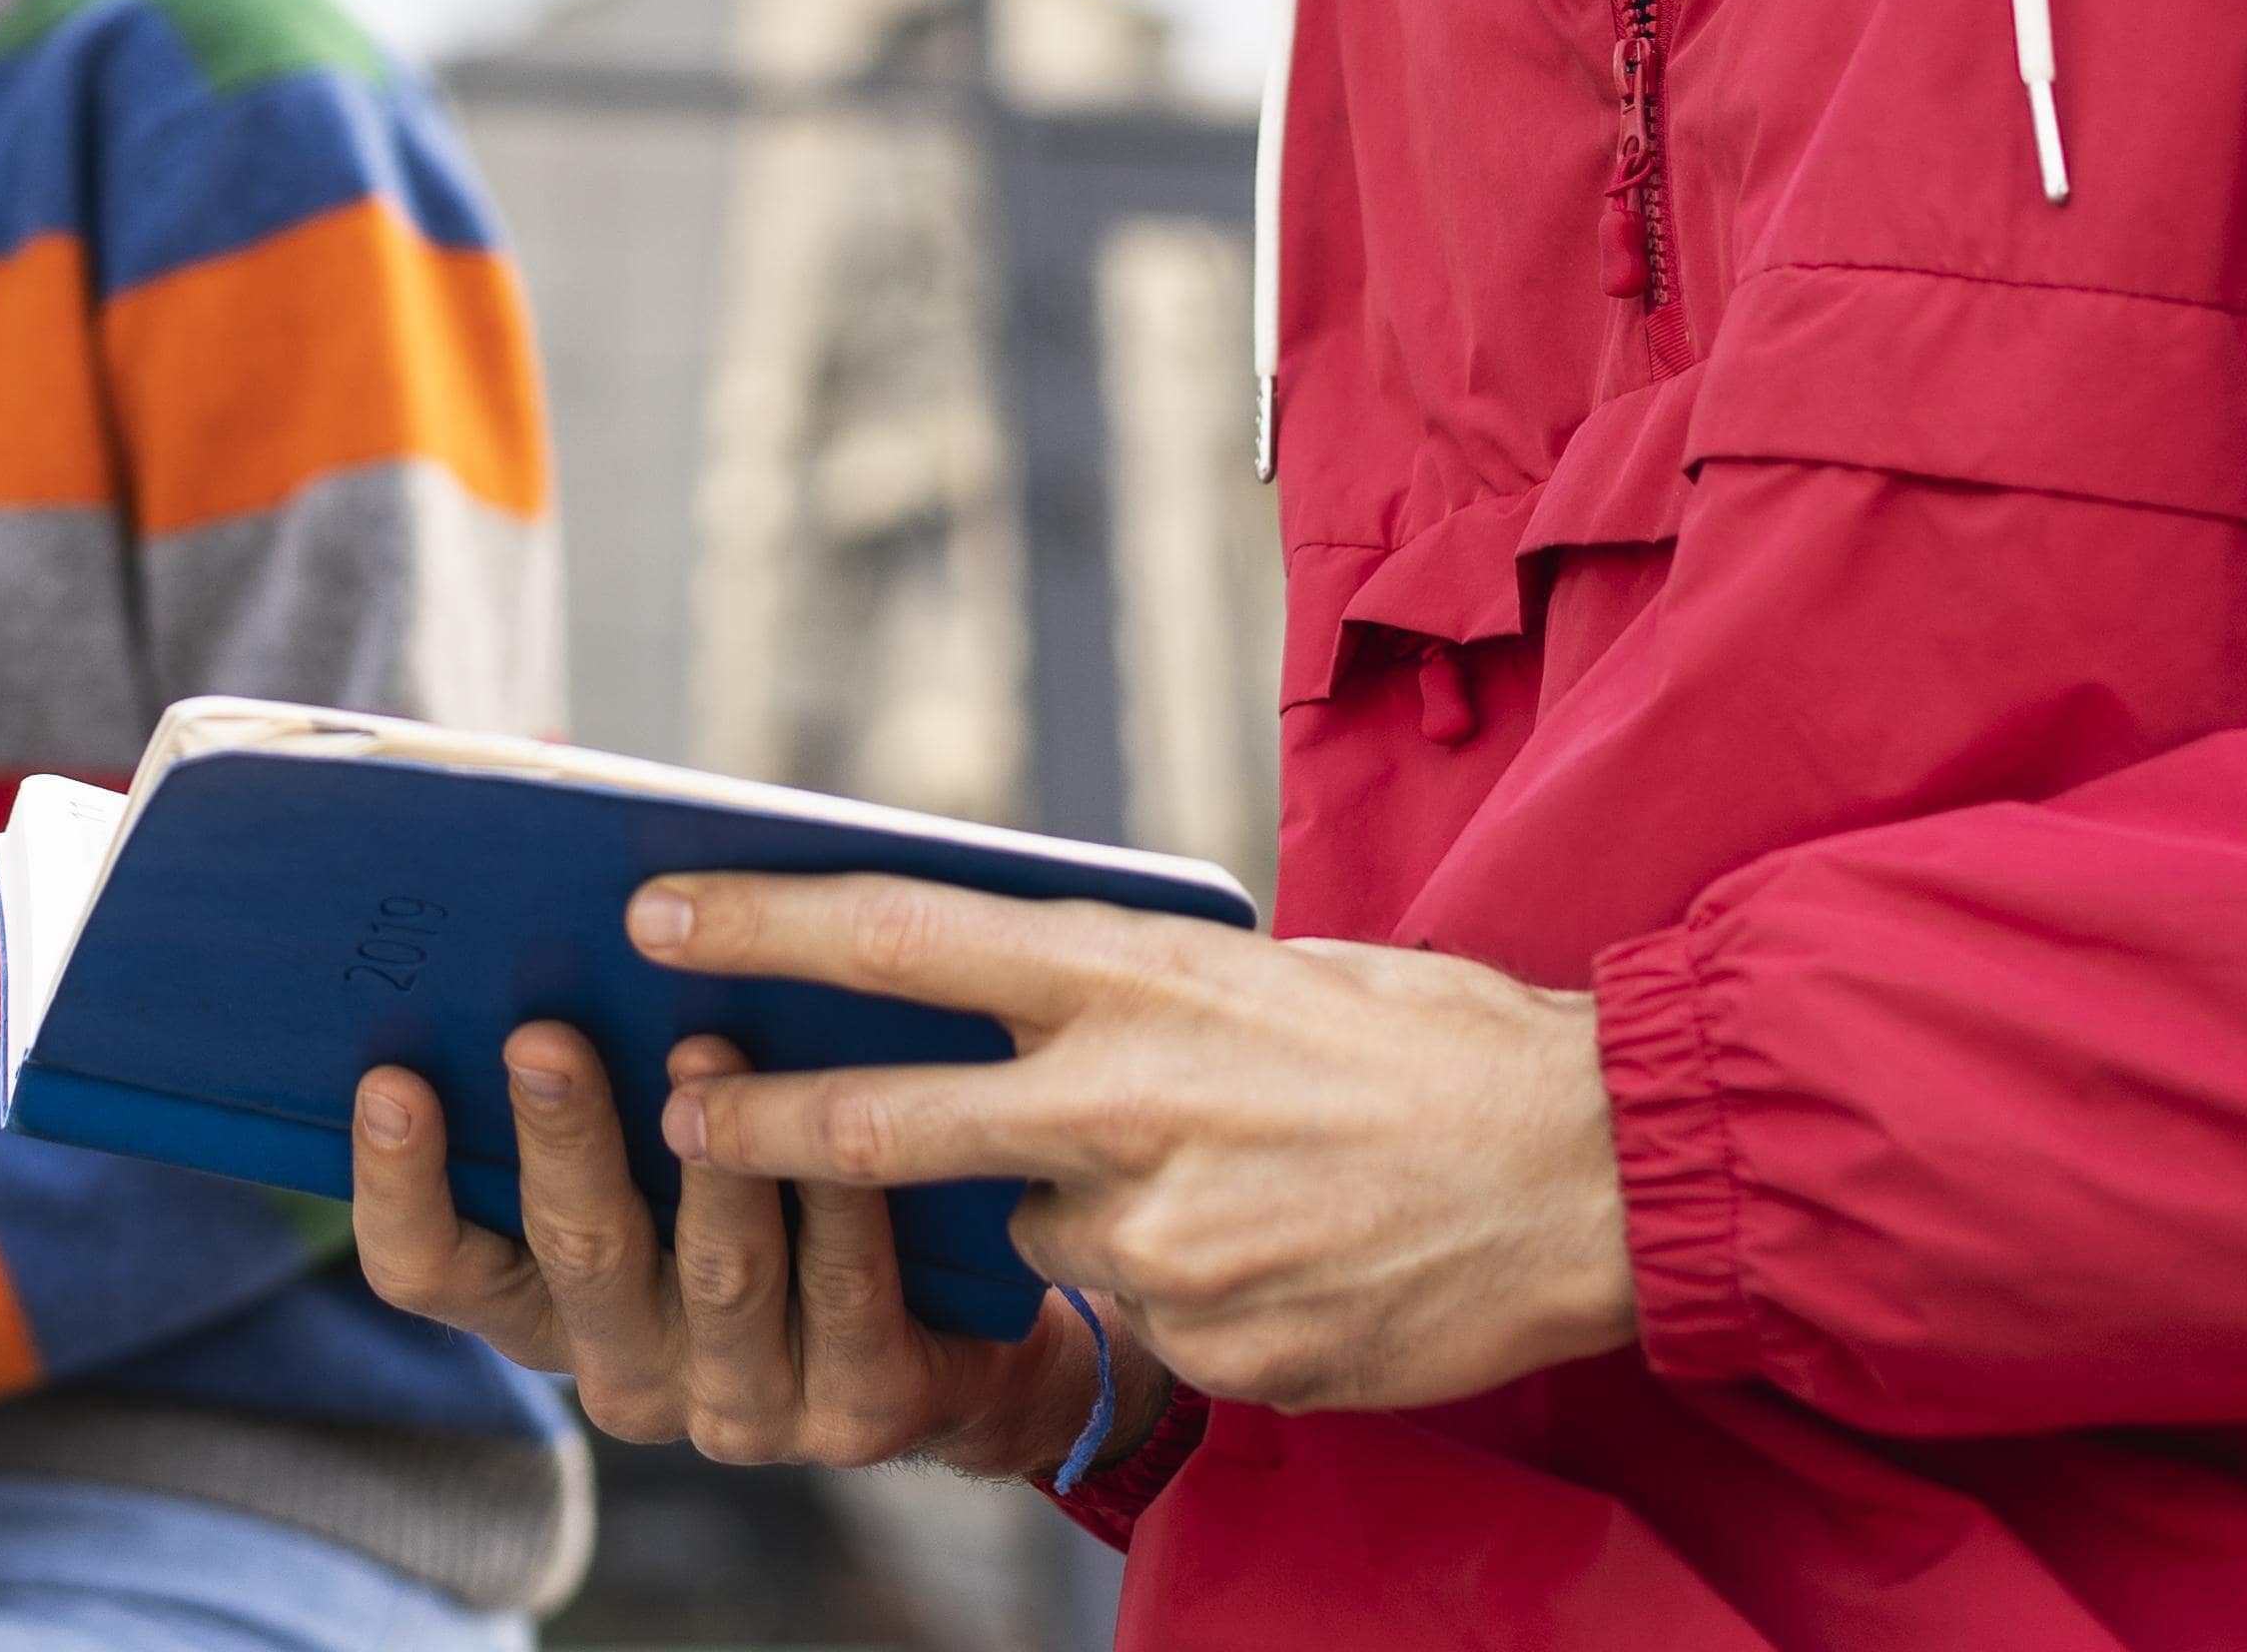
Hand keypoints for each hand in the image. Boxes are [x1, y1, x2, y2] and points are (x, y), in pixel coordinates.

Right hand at [351, 1025, 1123, 1478]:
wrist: (956, 1331)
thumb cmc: (769, 1183)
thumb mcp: (658, 1134)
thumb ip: (589, 1043)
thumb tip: (541, 866)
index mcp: (543, 1304)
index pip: (427, 1268)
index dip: (396, 1183)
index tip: (388, 1077)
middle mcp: (623, 1370)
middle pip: (570, 1254)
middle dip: (558, 1137)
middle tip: (543, 1035)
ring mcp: (738, 1404)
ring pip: (714, 1275)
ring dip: (710, 1161)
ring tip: (704, 1047)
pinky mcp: (854, 1411)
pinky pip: (843, 1293)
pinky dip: (836, 1202)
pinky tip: (839, 1119)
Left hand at [640, 878, 1633, 1412]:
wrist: (1594, 1169)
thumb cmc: (1430, 1043)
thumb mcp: (1258, 971)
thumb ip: (1121, 999)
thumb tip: (1002, 1005)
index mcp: (1132, 978)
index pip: (898, 937)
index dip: (759, 924)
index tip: (652, 904)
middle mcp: (1122, 1103)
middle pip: (885, 1121)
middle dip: (764, 1127)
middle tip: (681, 1115)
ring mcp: (1161, 1239)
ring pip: (1038, 1234)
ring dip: (1074, 1212)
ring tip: (1215, 1178)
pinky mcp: (1208, 1343)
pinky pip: (1142, 1317)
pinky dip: (1179, 1285)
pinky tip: (1280, 1250)